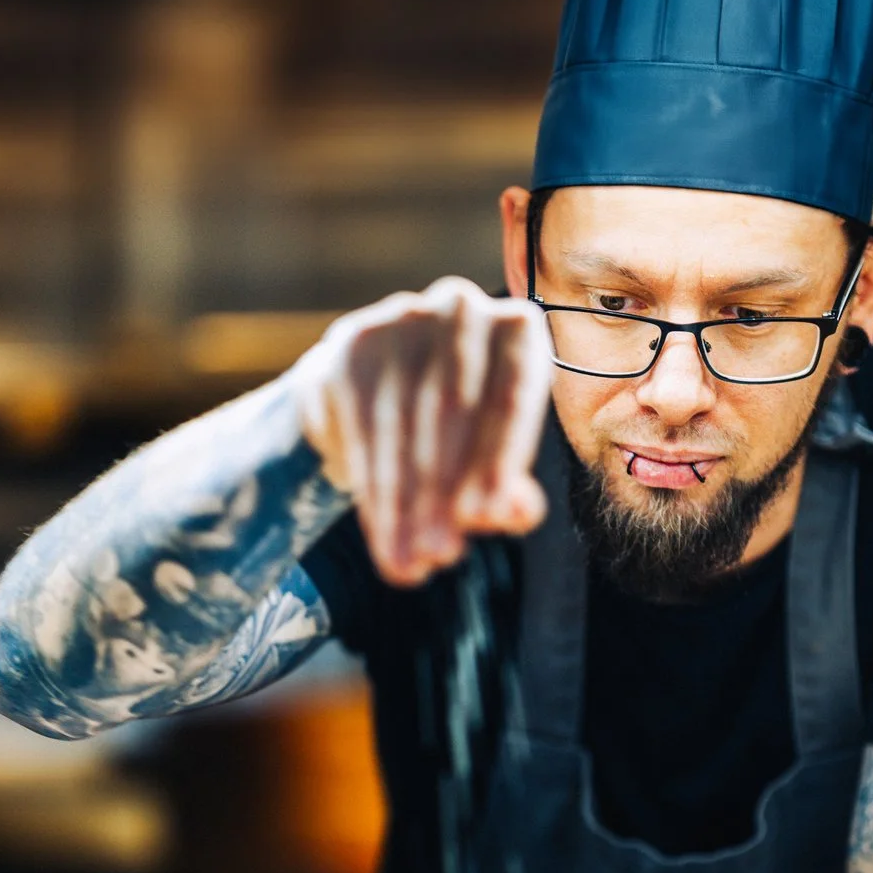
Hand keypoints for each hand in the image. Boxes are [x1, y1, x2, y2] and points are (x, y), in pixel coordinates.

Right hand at [284, 275, 554, 585]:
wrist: (377, 384)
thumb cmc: (457, 423)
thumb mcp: (493, 449)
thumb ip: (509, 480)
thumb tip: (518, 513)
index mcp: (518, 329)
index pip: (512, 396)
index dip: (499, 462)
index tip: (487, 521)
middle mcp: (462, 310)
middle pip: (453, 410)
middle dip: (446, 491)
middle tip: (441, 556)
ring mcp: (404, 320)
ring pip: (404, 423)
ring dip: (406, 503)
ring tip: (411, 562)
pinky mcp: (353, 343)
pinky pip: (364, 425)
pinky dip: (374, 491)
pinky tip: (383, 536)